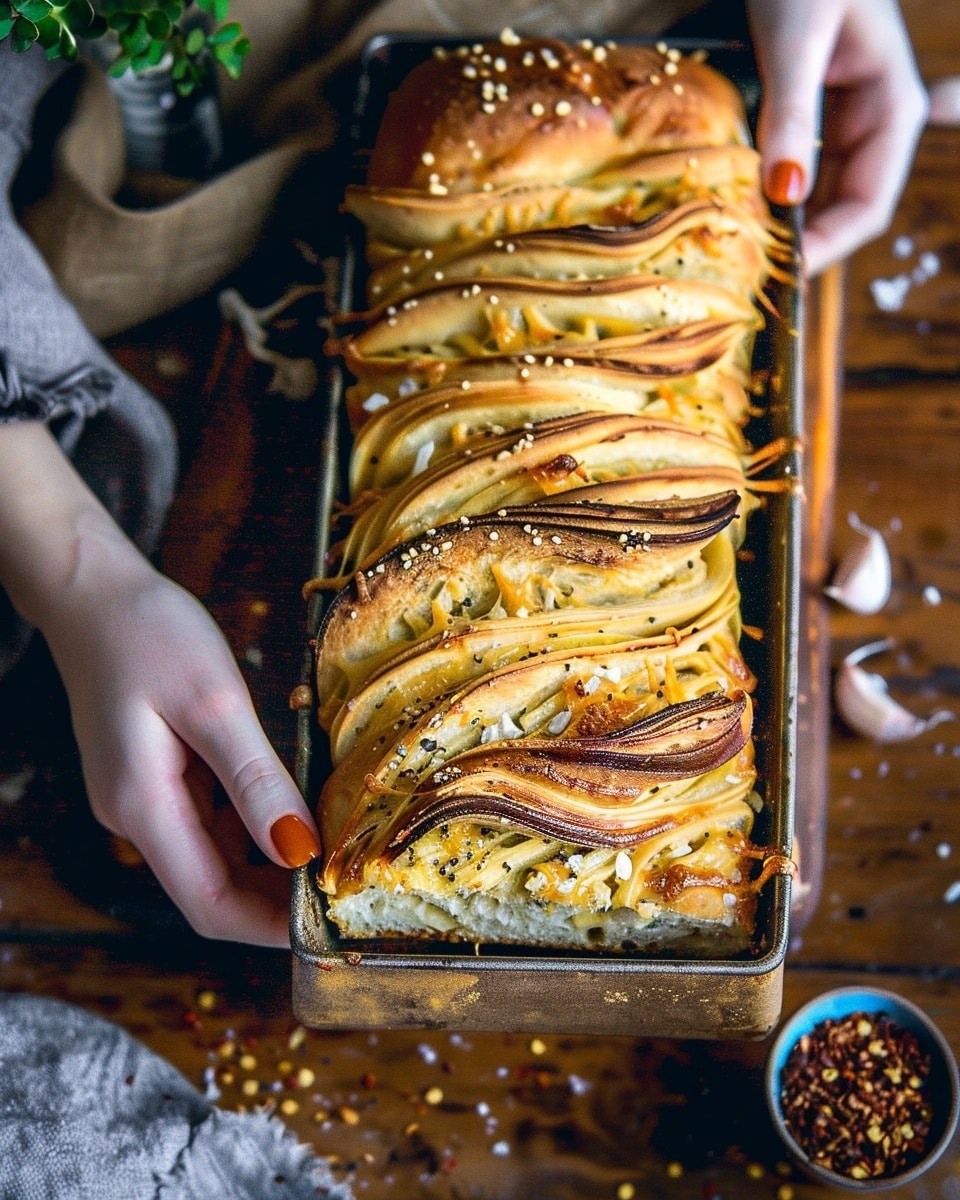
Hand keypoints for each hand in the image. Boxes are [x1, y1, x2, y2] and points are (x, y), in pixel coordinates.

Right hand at [0, 422, 319, 945]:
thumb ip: (256, 782)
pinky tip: (295, 799)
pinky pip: (210, 819)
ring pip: (216, 856)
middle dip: (279, 896)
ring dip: (272, 859)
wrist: (93, 590)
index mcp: (144, 808)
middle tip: (350, 879)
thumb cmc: (149, 633)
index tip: (333, 918)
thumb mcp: (214, 703)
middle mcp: (138, 817)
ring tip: (338, 840)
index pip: (210, 906)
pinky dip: (255, 821)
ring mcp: (143, 798)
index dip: (270, 926)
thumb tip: (299, 851)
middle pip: (214, 889)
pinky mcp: (155, 775)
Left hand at [746, 0, 927, 273]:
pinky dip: (761, 192)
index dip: (829, 246)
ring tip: (734, 252)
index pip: (869, 205)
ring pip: (811, 194)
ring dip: (777, 223)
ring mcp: (837, 120)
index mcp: (892, 109)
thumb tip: (784, 195)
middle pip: (838, 209)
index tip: (782, 273)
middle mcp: (869, 123)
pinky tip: (731, 210)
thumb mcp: (797, 42)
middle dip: (798, 243)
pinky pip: (786, 168)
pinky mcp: (802, 114)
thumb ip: (792, 115)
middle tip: (745, 274)